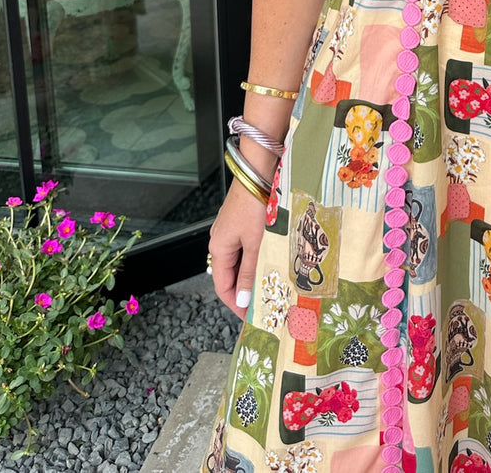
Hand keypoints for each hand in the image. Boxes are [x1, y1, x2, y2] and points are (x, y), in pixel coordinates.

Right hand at [208, 180, 268, 320]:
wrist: (258, 172)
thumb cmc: (254, 205)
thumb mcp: (254, 243)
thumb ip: (249, 272)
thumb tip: (243, 299)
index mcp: (218, 248)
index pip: (223, 287)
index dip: (236, 304)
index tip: (251, 317)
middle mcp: (221, 241)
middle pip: (232, 275)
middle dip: (247, 291)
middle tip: (267, 303)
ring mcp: (232, 231)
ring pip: (241, 262)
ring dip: (254, 274)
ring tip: (273, 286)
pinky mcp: (242, 223)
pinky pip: (247, 248)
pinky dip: (257, 259)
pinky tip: (272, 262)